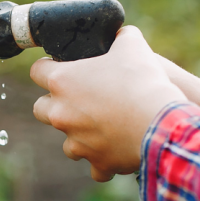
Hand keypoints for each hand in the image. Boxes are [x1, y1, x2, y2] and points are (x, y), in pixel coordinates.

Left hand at [31, 26, 185, 180]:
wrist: (162, 122)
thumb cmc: (143, 80)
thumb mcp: (133, 46)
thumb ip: (121, 37)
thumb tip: (122, 35)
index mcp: (62, 81)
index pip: (37, 71)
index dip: (49, 66)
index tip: (61, 66)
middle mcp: (61, 113)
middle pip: (40, 108)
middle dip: (55, 103)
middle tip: (78, 98)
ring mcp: (76, 141)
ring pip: (66, 141)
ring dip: (79, 134)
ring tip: (101, 126)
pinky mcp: (96, 161)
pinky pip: (94, 166)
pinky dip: (104, 160)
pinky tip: (117, 151)